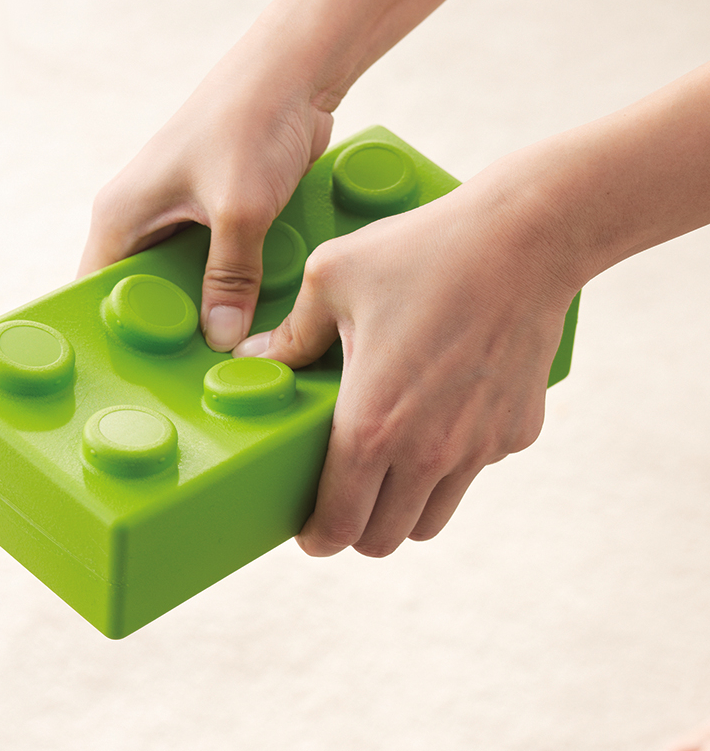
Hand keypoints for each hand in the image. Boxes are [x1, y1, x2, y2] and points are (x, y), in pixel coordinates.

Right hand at [78, 36, 334, 350]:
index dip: (117, 335)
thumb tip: (221, 341)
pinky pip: (218, 266)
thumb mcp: (239, 209)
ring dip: (208, 312)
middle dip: (171, 331)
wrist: (293, 73)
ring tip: (230, 357)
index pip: (96, 290)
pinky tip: (257, 319)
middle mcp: (144, 218)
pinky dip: (234, 289)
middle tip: (197, 378)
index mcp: (122, 214)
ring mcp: (181, 217)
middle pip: (144, 293)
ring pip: (185, 282)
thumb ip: (229, 278)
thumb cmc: (249, 124)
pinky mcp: (217, 214)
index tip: (144, 378)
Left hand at [234, 166, 577, 555]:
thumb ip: (290, 334)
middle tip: (342, 494)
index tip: (308, 528)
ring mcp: (479, 448)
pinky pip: (473, 471)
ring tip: (386, 465)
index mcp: (372, 424)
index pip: (339, 523)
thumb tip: (253, 358)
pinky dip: (450, 464)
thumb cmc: (422, 254)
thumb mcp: (332, 281)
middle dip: (355, 528)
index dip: (316, 537)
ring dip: (403, 508)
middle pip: (384, 539)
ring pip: (431, 520)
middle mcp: (429, 452)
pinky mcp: (515, 432)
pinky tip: (439, 413)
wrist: (525, 239)